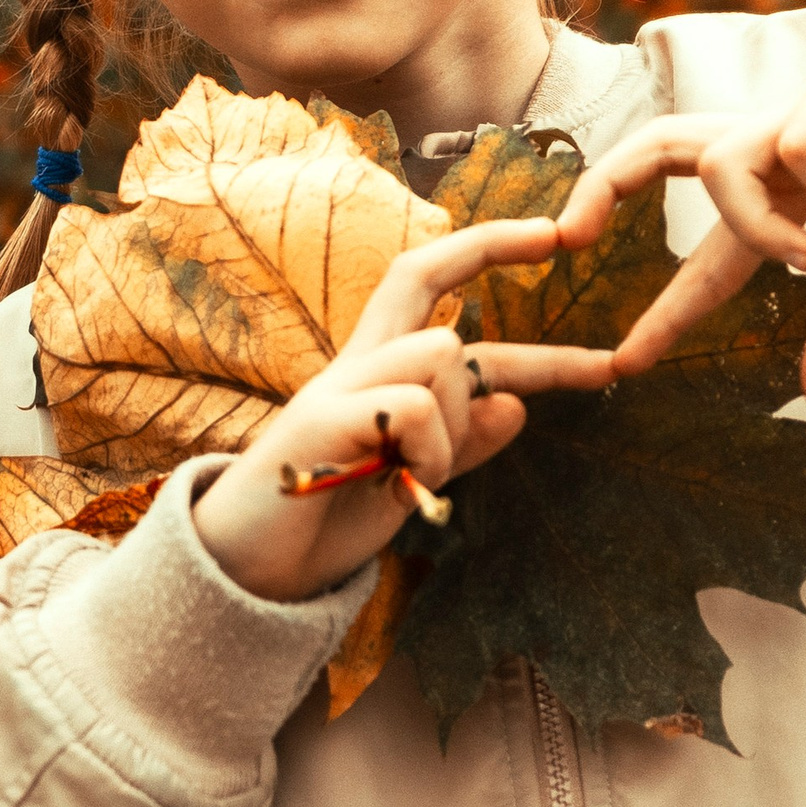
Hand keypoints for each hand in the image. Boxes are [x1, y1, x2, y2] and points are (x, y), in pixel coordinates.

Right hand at [193, 209, 613, 600]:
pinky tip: (401, 484)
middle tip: (557, 235)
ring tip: (420, 473)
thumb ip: (462, 445)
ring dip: (458, 420)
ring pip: (442, 352)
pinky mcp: (322, 419)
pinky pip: (417, 408)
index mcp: (375, 372)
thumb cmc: (324, 524)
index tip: (552, 238)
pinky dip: (433, 452)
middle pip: (423, 275)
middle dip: (495, 245)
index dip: (482, 253)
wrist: (248, 572)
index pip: (425, 287)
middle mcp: (355, 365)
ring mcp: (337, 387)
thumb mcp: (412, 478)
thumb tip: (517, 407)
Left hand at [559, 23, 805, 407]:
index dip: (663, 309)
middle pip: (660, 146)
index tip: (624, 365)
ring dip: (757, 228)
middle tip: (570, 236)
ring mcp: (801, 113)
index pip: (703, 255)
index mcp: (779, 192)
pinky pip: (800, 142)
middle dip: (603, 185)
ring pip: (720, 164)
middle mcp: (773, 148)